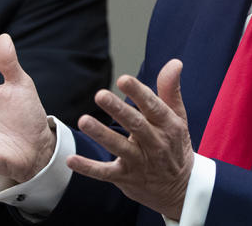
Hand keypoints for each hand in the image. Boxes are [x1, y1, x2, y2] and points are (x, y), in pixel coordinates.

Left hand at [68, 59, 192, 220]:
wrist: (181, 189)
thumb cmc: (175, 145)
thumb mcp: (179, 117)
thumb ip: (171, 89)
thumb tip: (175, 62)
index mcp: (168, 125)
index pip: (153, 106)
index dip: (138, 92)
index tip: (123, 79)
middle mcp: (155, 143)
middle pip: (135, 125)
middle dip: (118, 110)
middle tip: (100, 95)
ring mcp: (140, 162)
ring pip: (118, 147)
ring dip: (101, 135)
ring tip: (84, 121)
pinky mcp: (126, 177)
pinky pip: (105, 173)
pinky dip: (88, 168)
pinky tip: (71, 159)